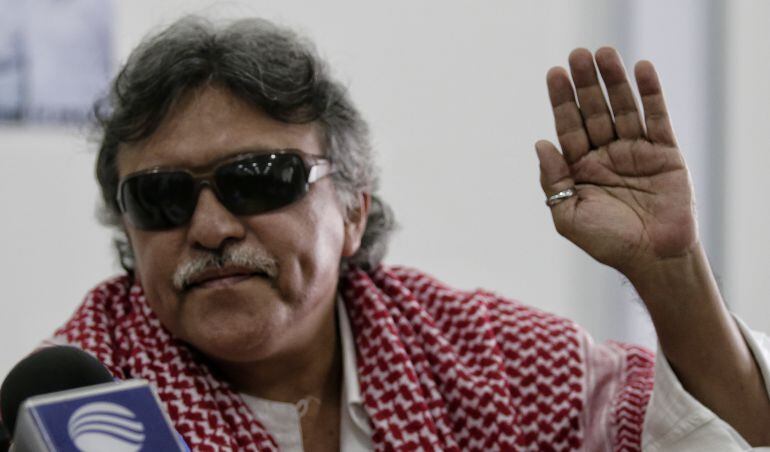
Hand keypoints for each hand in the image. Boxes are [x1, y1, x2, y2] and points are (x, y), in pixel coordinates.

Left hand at [537, 47, 697, 278]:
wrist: (653, 259)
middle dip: (585, 84)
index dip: (561, 101)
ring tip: (604, 52)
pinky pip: (657, 118)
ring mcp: (636, 152)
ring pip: (623, 108)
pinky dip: (651, 93)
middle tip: (577, 55)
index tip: (554, 74)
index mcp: (581, 168)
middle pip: (593, 111)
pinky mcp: (665, 153)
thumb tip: (540, 142)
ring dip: (614, 80)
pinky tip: (641, 68)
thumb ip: (553, 181)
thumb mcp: (568, 215)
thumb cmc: (608, 243)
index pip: (568, 127)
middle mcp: (607, 155)